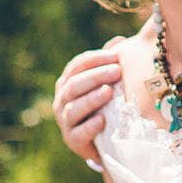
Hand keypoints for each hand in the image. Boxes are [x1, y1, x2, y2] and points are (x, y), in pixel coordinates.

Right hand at [52, 42, 124, 162]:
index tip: (115, 57)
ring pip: (73, 108)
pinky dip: (90, 127)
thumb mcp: (106, 83)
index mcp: (68, 82)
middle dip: (95, 76)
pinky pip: (79, 133)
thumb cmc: (105, 106)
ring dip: (91, 99)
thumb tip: (119, 40)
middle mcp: (62, 100)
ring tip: (109, 92)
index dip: (95, 59)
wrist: (105, 142)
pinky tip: (103, 120)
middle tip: (117, 71)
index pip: (77, 65)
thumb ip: (109, 63)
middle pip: (74, 84)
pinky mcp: (72, 140)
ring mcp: (65, 121)